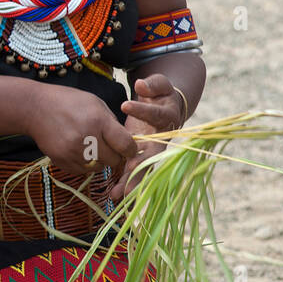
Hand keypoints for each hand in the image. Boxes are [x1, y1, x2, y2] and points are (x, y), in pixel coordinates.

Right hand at [25, 84, 137, 177]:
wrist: (33, 108)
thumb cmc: (67, 101)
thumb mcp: (94, 103)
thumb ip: (111, 122)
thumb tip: (126, 142)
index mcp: (99, 121)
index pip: (126, 145)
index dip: (131, 149)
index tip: (128, 148)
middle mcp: (87, 138)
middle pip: (114, 160)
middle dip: (114, 155)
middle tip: (107, 146)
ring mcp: (73, 152)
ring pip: (98, 168)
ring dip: (98, 160)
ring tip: (89, 146)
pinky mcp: (61, 160)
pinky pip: (82, 171)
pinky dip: (83, 164)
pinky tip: (77, 150)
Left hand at [110, 74, 185, 200]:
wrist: (165, 105)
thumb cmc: (160, 94)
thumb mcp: (160, 84)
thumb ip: (153, 84)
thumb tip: (142, 84)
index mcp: (167, 117)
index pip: (156, 114)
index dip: (143, 110)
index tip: (125, 105)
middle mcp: (161, 138)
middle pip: (154, 152)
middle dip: (143, 161)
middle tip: (131, 168)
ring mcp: (151, 150)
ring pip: (144, 169)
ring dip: (132, 181)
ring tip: (118, 194)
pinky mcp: (140, 156)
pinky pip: (134, 172)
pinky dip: (126, 184)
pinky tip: (115, 197)